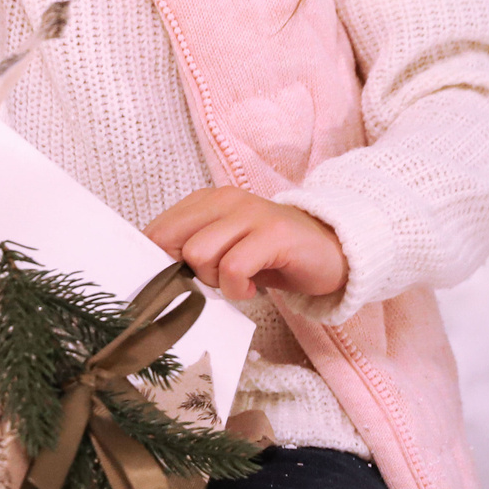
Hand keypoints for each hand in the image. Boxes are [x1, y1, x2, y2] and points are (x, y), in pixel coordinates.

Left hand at [145, 186, 348, 303]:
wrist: (333, 251)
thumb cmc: (272, 256)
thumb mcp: (225, 250)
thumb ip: (192, 251)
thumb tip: (154, 274)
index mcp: (207, 202)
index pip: (156, 230)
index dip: (156, 263)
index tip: (177, 284)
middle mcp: (225, 200)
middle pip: (169, 241)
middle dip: (184, 273)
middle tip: (214, 282)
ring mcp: (251, 213)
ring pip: (198, 254)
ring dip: (215, 282)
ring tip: (239, 282)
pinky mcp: (274, 233)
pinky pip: (233, 268)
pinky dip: (238, 289)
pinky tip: (253, 288)